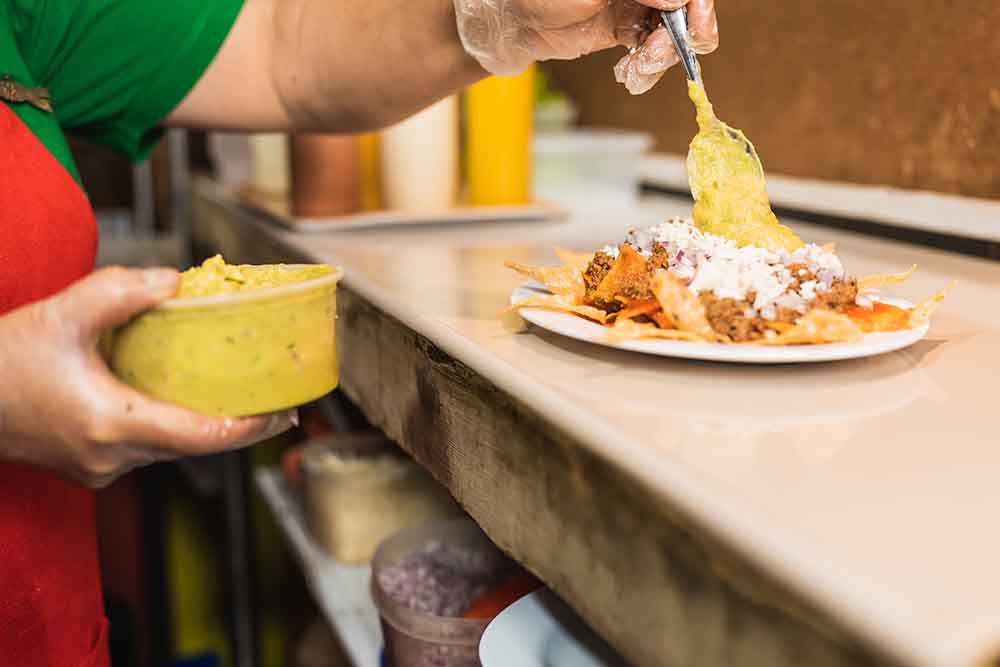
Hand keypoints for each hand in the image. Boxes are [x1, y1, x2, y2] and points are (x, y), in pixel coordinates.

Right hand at [0, 267, 295, 487]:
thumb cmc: (0, 361)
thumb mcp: (62, 313)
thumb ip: (121, 291)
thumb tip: (175, 281)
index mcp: (112, 424)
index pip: (201, 436)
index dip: (249, 427)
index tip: (284, 413)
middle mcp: (113, 458)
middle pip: (194, 445)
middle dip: (238, 425)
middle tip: (278, 403)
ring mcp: (101, 470)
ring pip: (172, 449)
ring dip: (204, 426)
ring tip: (242, 397)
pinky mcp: (91, 468)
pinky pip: (149, 449)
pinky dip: (174, 427)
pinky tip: (187, 401)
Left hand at [453, 0, 717, 93]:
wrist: (515, 21)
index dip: (697, 4)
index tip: (694, 23)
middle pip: (687, 8)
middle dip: (679, 37)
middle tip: (656, 55)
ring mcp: (638, 5)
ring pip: (673, 33)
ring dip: (661, 58)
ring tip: (636, 70)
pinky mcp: (627, 30)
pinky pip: (653, 51)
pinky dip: (647, 69)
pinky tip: (629, 75)